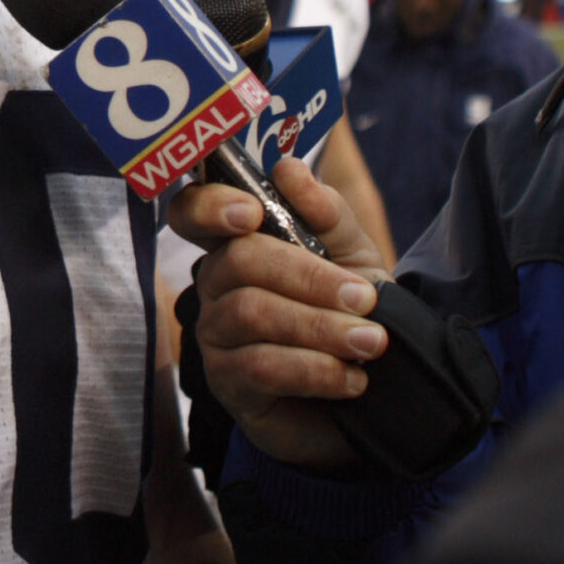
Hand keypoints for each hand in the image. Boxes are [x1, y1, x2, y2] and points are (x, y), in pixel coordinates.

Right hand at [174, 156, 390, 471]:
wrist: (370, 394)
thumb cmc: (349, 313)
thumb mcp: (354, 257)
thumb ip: (326, 213)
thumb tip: (286, 169)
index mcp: (237, 244)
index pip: (192, 211)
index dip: (209, 205)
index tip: (250, 212)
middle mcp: (214, 285)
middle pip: (239, 260)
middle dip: (309, 277)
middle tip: (366, 299)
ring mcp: (216, 335)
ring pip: (252, 313)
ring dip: (320, 327)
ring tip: (371, 343)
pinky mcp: (228, 385)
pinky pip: (260, 367)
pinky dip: (315, 370)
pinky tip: (352, 379)